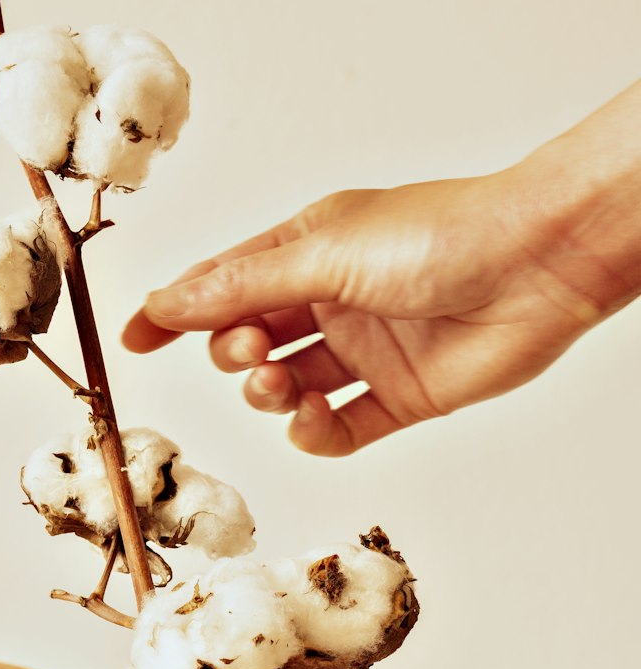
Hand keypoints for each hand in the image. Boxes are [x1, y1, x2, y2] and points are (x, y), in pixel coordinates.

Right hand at [124, 82, 640, 455]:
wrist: (536, 268)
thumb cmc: (439, 236)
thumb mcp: (322, 253)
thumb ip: (240, 287)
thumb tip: (166, 303)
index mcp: (307, 251)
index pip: (221, 285)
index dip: (174, 314)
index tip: (133, 341)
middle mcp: (331, 300)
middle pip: (247, 342)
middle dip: (232, 355)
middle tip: (250, 353)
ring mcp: (364, 351)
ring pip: (287, 389)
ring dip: (269, 394)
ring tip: (283, 385)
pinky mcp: (399, 397)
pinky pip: (337, 430)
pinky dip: (315, 433)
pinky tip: (316, 419)